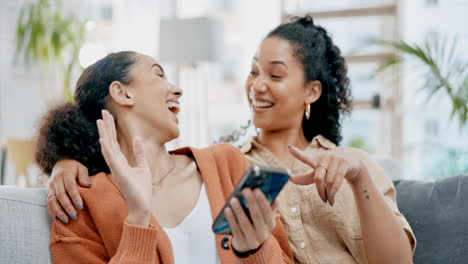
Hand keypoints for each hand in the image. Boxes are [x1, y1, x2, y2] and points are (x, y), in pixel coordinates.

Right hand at [48, 159, 91, 222]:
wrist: (61, 164)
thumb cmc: (74, 168)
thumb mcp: (81, 168)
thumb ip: (84, 176)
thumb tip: (88, 185)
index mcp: (65, 174)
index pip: (70, 187)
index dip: (75, 197)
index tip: (80, 206)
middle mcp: (56, 181)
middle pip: (60, 196)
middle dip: (67, 207)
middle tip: (74, 216)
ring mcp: (51, 187)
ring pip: (52, 201)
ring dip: (58, 212)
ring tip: (66, 220)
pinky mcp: (49, 192)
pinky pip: (48, 203)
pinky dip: (52, 212)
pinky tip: (58, 219)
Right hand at [97, 110, 151, 225]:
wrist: (142, 205)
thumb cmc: (141, 189)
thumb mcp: (143, 167)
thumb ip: (139, 153)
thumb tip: (137, 138)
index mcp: (121, 162)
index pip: (114, 142)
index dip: (111, 129)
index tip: (107, 116)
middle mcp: (116, 163)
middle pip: (109, 141)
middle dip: (106, 126)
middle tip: (103, 112)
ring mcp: (116, 168)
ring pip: (108, 147)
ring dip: (104, 134)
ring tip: (100, 121)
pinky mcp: (119, 174)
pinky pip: (111, 159)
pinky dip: (107, 149)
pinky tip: (103, 139)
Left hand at [224, 188, 276, 252]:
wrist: (247, 246)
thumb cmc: (255, 226)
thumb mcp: (264, 219)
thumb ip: (269, 209)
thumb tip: (276, 198)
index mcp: (271, 225)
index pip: (268, 212)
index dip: (262, 201)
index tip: (256, 189)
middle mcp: (263, 234)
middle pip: (257, 216)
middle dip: (251, 202)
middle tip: (245, 190)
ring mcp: (253, 240)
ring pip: (245, 224)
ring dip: (239, 210)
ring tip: (233, 199)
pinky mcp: (242, 243)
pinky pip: (236, 230)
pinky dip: (231, 219)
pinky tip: (227, 209)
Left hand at [288, 145, 362, 205]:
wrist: (352, 165)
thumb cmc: (331, 170)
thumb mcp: (318, 174)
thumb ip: (306, 178)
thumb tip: (291, 180)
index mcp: (316, 159)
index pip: (305, 158)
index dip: (297, 153)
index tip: (289, 149)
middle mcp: (324, 157)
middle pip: (318, 177)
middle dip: (320, 191)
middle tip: (323, 200)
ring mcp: (335, 158)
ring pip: (329, 180)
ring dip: (329, 193)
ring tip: (330, 201)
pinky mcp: (344, 162)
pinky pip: (338, 178)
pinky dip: (335, 189)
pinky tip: (333, 197)